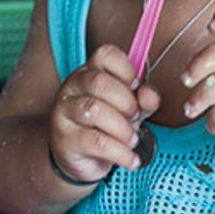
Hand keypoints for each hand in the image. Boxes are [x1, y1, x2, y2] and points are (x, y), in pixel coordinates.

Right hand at [49, 44, 160, 179]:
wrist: (81, 159)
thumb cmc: (107, 125)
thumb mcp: (130, 109)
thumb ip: (144, 99)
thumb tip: (150, 95)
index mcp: (91, 71)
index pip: (105, 55)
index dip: (126, 70)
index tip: (136, 88)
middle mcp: (73, 86)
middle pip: (99, 83)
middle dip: (126, 102)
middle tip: (136, 116)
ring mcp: (65, 112)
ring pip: (94, 111)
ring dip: (123, 128)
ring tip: (133, 140)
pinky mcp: (65, 139)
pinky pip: (95, 142)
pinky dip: (120, 152)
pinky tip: (131, 159)